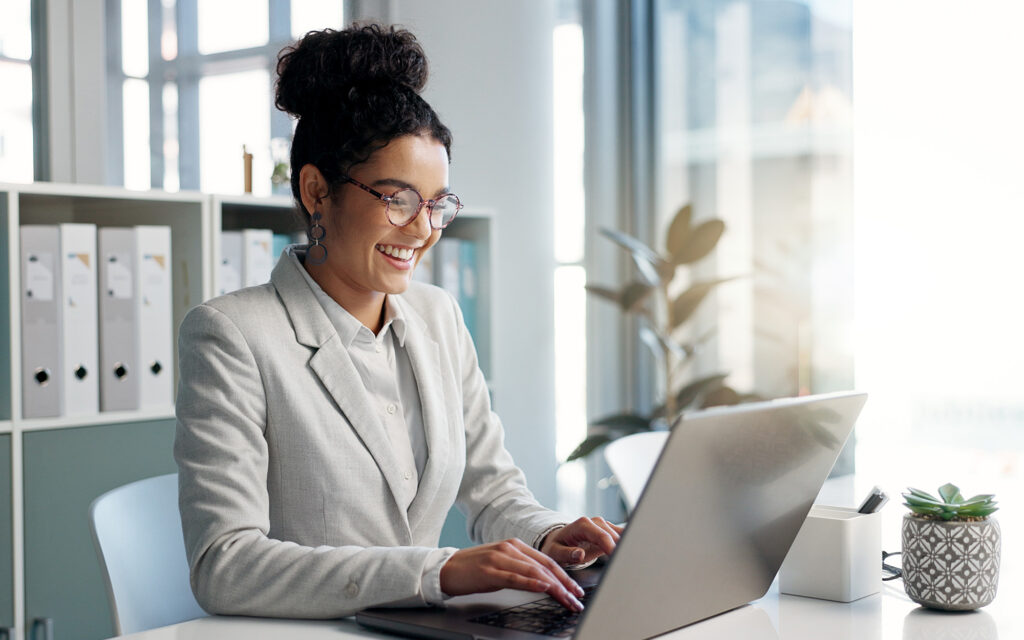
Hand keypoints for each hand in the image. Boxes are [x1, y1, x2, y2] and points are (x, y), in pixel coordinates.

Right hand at [439, 538, 585, 610]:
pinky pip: (516, 577)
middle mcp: (510, 548)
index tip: (576, 590)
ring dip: (554, 587)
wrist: (447, 568)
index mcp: (515, 545)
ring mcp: (500, 558)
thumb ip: (521, 568)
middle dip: (565, 584)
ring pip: (534, 571)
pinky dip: (532, 582)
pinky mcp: (490, 570)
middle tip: (577, 598)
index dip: (565, 576)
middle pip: (544, 566)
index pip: (547, 561)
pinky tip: (544, 588)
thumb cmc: (474, 569)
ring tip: (566, 599)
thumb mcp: (502, 564)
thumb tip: (544, 582)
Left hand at [540, 517, 622, 566]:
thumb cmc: (557, 546)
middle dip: (622, 550)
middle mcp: (595, 522)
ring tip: (630, 564)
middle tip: (627, 567)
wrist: (559, 540)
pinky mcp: (609, 531)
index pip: (602, 536)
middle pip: (615, 536)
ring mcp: (604, 525)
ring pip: (622, 535)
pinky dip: (627, 545)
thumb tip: (580, 554)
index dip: (612, 548)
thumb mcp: (555, 552)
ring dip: (627, 548)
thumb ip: (567, 554)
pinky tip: (629, 556)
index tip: (619, 561)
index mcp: (582, 525)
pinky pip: (622, 536)